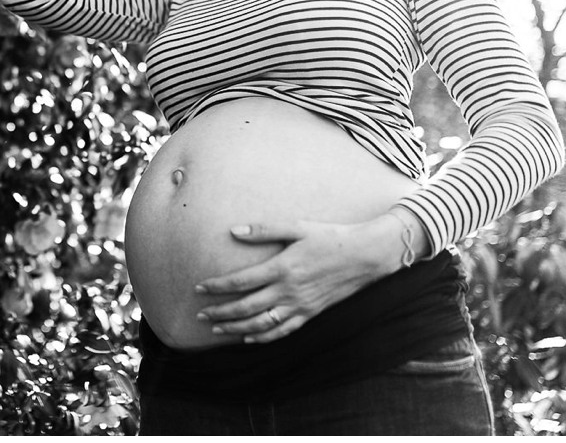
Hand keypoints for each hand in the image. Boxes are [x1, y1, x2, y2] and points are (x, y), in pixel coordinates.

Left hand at [193, 219, 394, 342]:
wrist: (366, 255)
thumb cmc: (330, 237)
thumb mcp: (297, 226)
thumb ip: (264, 230)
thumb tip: (234, 230)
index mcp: (282, 268)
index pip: (241, 281)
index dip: (217, 286)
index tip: (199, 288)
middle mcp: (289, 291)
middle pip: (246, 307)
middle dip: (220, 312)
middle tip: (200, 314)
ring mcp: (300, 306)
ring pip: (261, 324)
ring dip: (236, 328)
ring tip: (217, 328)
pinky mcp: (311, 313)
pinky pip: (283, 331)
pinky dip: (263, 337)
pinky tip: (248, 337)